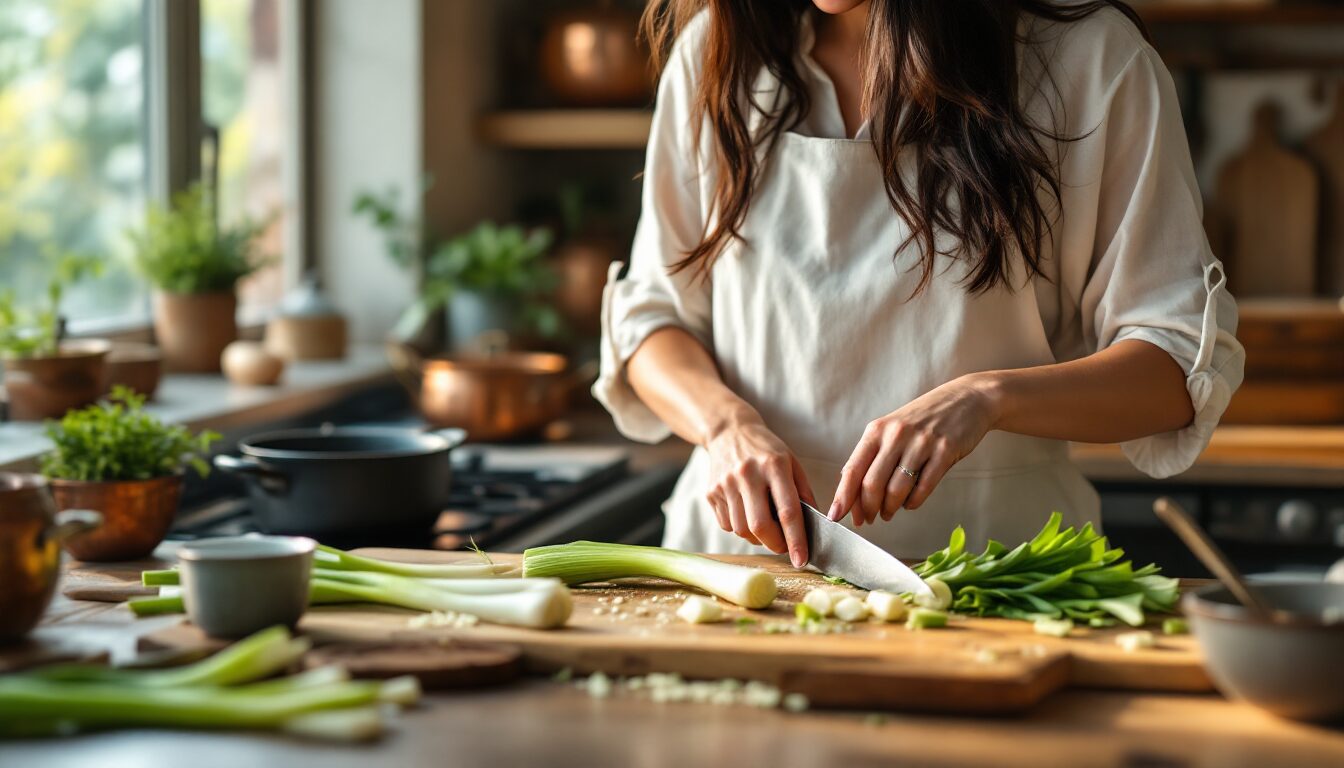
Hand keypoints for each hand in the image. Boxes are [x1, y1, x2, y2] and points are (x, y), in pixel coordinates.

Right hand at [704, 419, 816, 566]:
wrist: (729, 432)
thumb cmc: (766, 450)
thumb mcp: (792, 463)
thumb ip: (803, 493)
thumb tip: (814, 527)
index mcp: (774, 465)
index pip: (788, 511)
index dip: (796, 540)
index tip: (801, 560)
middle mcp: (748, 474)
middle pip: (760, 526)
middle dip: (775, 544)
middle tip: (784, 546)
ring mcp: (726, 483)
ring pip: (742, 530)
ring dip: (757, 537)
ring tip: (765, 525)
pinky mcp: (711, 492)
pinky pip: (727, 525)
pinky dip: (740, 528)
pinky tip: (746, 512)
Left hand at [829, 374, 999, 526]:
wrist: (966, 399)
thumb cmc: (925, 418)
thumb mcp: (892, 429)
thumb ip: (873, 455)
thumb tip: (850, 487)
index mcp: (877, 430)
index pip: (853, 469)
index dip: (843, 496)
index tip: (836, 515)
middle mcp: (896, 435)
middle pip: (873, 483)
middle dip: (867, 508)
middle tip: (868, 519)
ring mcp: (921, 443)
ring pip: (897, 489)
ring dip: (890, 508)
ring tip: (888, 513)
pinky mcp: (945, 451)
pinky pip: (923, 487)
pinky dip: (913, 502)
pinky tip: (909, 503)